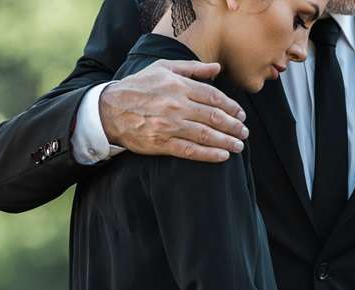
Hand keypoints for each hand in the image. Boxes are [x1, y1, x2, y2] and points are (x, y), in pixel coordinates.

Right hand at [99, 60, 248, 162]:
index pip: (213, 96)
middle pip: (214, 116)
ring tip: (239, 146)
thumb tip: (217, 68)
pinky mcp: (161, 142)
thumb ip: (192, 69)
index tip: (242, 115)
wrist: (110, 109)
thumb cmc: (139, 87)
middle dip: (234, 126)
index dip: (231, 107)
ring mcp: (169, 125)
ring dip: (227, 141)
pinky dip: (209, 154)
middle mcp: (175, 105)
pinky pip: (190, 150)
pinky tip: (223, 156)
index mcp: (178, 86)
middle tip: (244, 132)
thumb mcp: (163, 69)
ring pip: (206, 135)